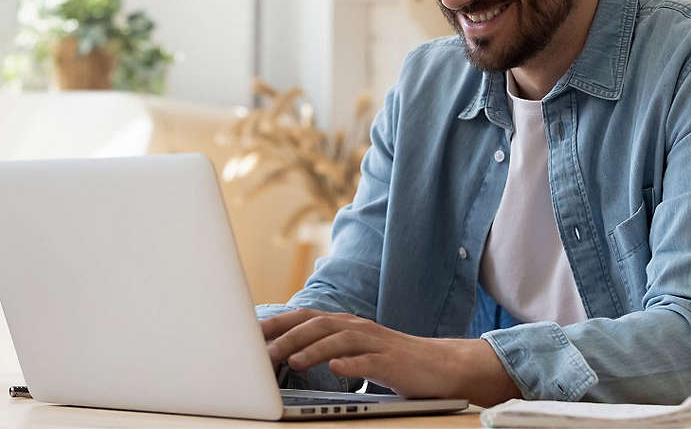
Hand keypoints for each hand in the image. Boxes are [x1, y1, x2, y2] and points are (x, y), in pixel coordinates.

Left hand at [261, 309, 519, 406]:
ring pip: (338, 341)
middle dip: (286, 336)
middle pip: (316, 325)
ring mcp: (376, 343)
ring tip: (288, 361)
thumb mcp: (356, 352)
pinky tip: (335, 370)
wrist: (442, 366)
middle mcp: (358, 328)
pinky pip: (369, 362)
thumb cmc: (394, 362)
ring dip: (312, 350)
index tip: (248, 334)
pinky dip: (350, 365)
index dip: (277, 324)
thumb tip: (285, 355)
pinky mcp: (392, 362)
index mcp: (346, 325)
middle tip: (259, 351)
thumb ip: (326, 349)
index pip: (305, 319)